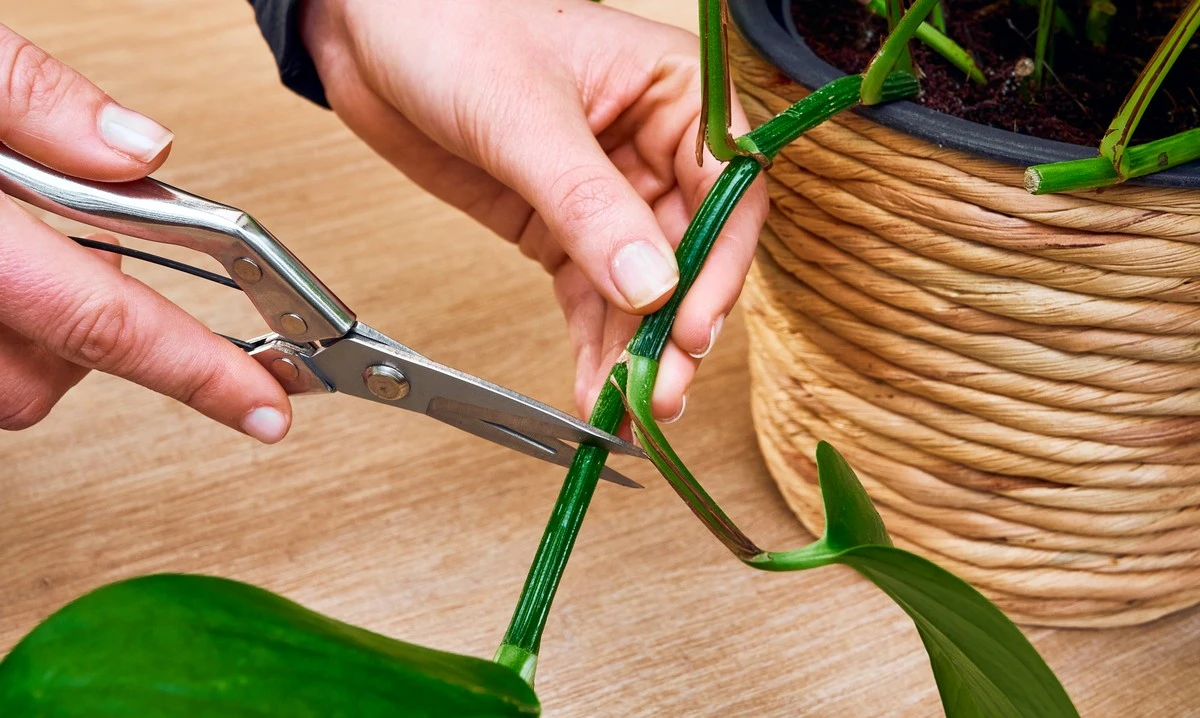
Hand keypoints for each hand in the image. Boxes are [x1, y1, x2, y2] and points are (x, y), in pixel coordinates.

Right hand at [0, 25, 290, 441]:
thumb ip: (32, 99)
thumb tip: (141, 150)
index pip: (105, 320)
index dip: (200, 373)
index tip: (264, 407)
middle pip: (46, 378)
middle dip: (89, 331)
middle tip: (74, 245)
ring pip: (2, 386)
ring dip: (28, 334)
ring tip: (5, 249)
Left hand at [301, 0, 766, 421]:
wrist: (363, 27)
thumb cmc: (447, 22)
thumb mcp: (523, 115)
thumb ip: (589, 204)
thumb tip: (652, 284)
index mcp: (674, 92)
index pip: (728, 190)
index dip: (719, 266)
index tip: (692, 326)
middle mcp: (652, 146)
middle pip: (691, 253)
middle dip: (676, 325)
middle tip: (659, 388)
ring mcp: (605, 193)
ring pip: (643, 287)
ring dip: (637, 349)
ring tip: (626, 404)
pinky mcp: (558, 226)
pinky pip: (591, 296)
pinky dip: (594, 343)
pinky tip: (594, 384)